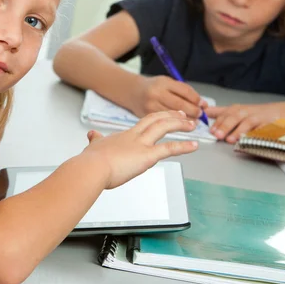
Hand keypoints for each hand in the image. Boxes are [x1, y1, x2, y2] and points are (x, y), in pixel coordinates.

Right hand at [82, 110, 198, 188]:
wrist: (90, 168)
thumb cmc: (90, 162)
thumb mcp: (93, 146)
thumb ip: (95, 140)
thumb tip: (92, 135)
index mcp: (123, 136)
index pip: (142, 123)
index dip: (156, 119)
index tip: (164, 117)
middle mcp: (133, 136)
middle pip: (155, 119)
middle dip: (171, 116)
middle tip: (183, 115)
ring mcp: (140, 145)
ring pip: (163, 127)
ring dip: (180, 125)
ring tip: (193, 126)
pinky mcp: (146, 156)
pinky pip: (169, 149)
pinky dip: (183, 146)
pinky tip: (194, 145)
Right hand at [129, 75, 207, 118]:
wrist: (133, 92)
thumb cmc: (154, 87)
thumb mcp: (168, 82)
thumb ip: (183, 91)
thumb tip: (201, 103)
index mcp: (163, 83)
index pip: (185, 91)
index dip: (196, 99)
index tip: (203, 105)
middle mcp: (156, 94)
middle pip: (180, 105)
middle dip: (193, 111)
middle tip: (200, 115)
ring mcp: (150, 106)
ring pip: (172, 116)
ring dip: (186, 120)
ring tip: (194, 122)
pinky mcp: (146, 116)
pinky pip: (164, 122)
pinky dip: (175, 124)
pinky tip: (181, 126)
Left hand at [205, 104, 280, 143]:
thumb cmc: (258, 114)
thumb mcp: (238, 111)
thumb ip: (222, 113)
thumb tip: (205, 112)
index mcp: (238, 109)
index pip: (225, 113)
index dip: (216, 120)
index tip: (208, 129)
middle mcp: (248, 112)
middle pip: (235, 116)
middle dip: (224, 125)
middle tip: (216, 135)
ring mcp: (260, 117)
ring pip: (248, 122)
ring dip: (238, 130)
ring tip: (230, 139)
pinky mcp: (272, 124)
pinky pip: (264, 128)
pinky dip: (257, 133)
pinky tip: (250, 139)